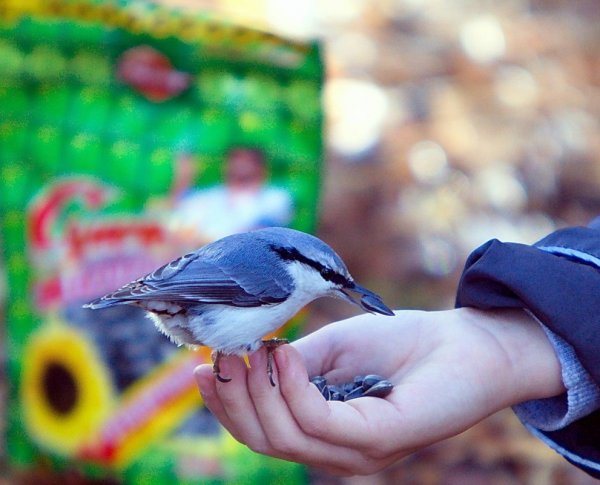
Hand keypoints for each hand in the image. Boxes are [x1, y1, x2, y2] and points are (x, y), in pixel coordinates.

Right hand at [194, 308, 563, 474]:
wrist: (461, 343)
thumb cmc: (398, 343)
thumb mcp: (329, 350)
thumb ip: (290, 365)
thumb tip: (249, 363)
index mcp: (322, 432)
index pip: (260, 433)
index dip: (224, 406)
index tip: (199, 370)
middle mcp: (335, 452)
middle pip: (263, 441)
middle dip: (232, 400)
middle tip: (218, 357)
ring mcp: (357, 451)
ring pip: (284, 435)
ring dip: (256, 392)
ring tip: (248, 351)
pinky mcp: (378, 439)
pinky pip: (318, 420)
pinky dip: (291, 386)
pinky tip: (283, 354)